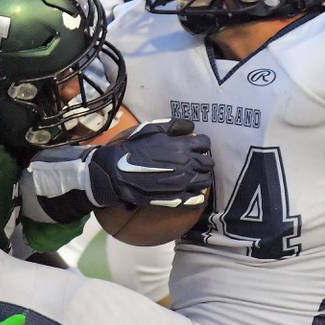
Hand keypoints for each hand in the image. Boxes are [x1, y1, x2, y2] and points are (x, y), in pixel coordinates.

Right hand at [86, 118, 213, 207]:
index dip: (201, 143)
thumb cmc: (132, 148)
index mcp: (181, 146)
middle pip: (208, 163)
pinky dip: (198, 195)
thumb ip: (173, 126)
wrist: (116, 171)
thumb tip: (190, 127)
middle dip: (204, 160)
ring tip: (195, 175)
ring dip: (203, 176)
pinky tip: (193, 191)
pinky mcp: (176, 197)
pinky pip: (196, 198)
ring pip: (205, 180)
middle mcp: (186, 164)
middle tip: (196, 160)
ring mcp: (182, 182)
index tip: (195, 145)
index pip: (205, 143)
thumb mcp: (151, 129)